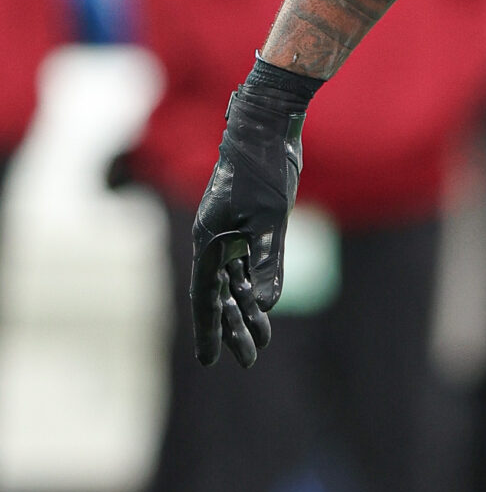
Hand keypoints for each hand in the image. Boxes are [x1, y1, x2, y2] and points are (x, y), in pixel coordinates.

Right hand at [189, 59, 319, 368]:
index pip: (208, 295)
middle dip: (233, 329)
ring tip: (260, 344)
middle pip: (221, 295)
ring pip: (237, 283)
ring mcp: (232, 232)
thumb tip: (265, 304)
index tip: (211, 361)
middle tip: (248, 362)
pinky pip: (251, 266)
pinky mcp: (252, 226)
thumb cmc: (263, 169)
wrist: (269, 129)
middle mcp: (215, 240)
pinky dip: (258, 288)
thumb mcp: (270, 217)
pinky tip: (265, 309)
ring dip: (247, 314)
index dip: (210, 330)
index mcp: (210, 239)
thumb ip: (268, 260)